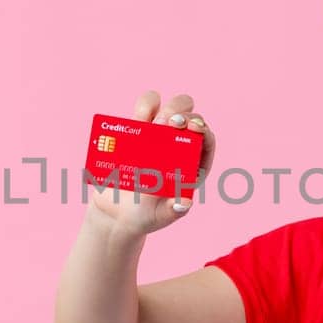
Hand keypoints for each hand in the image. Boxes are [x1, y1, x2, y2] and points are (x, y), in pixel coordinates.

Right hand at [85, 89, 214, 236]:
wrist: (117, 212)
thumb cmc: (146, 216)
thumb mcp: (161, 216)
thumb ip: (173, 211)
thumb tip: (184, 204)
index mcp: (193, 163)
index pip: (205, 139)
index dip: (203, 129)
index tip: (192, 128)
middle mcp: (177, 144)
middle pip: (188, 116)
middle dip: (182, 113)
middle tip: (169, 124)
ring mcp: (157, 135)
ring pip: (166, 106)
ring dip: (163, 106)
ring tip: (152, 124)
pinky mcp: (136, 131)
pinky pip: (143, 110)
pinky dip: (142, 109)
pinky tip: (137, 120)